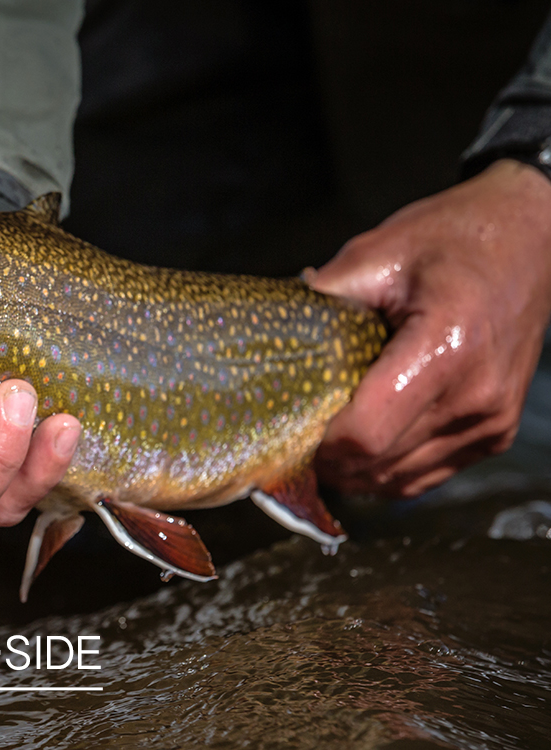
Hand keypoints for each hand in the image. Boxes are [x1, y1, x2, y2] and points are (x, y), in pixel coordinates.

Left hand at [309, 159, 550, 496]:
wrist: (530, 241)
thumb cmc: (457, 240)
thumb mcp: (379, 251)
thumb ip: (325, 293)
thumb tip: (273, 322)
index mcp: (443, 348)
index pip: (367, 434)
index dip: (319, 443)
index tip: (291, 424)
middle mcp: (474, 395)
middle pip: (378, 464)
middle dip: (328, 458)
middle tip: (294, 434)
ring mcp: (489, 420)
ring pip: (399, 480)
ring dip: (355, 471)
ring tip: (324, 438)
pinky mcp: (494, 434)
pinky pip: (426, 476)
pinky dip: (387, 470)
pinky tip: (362, 445)